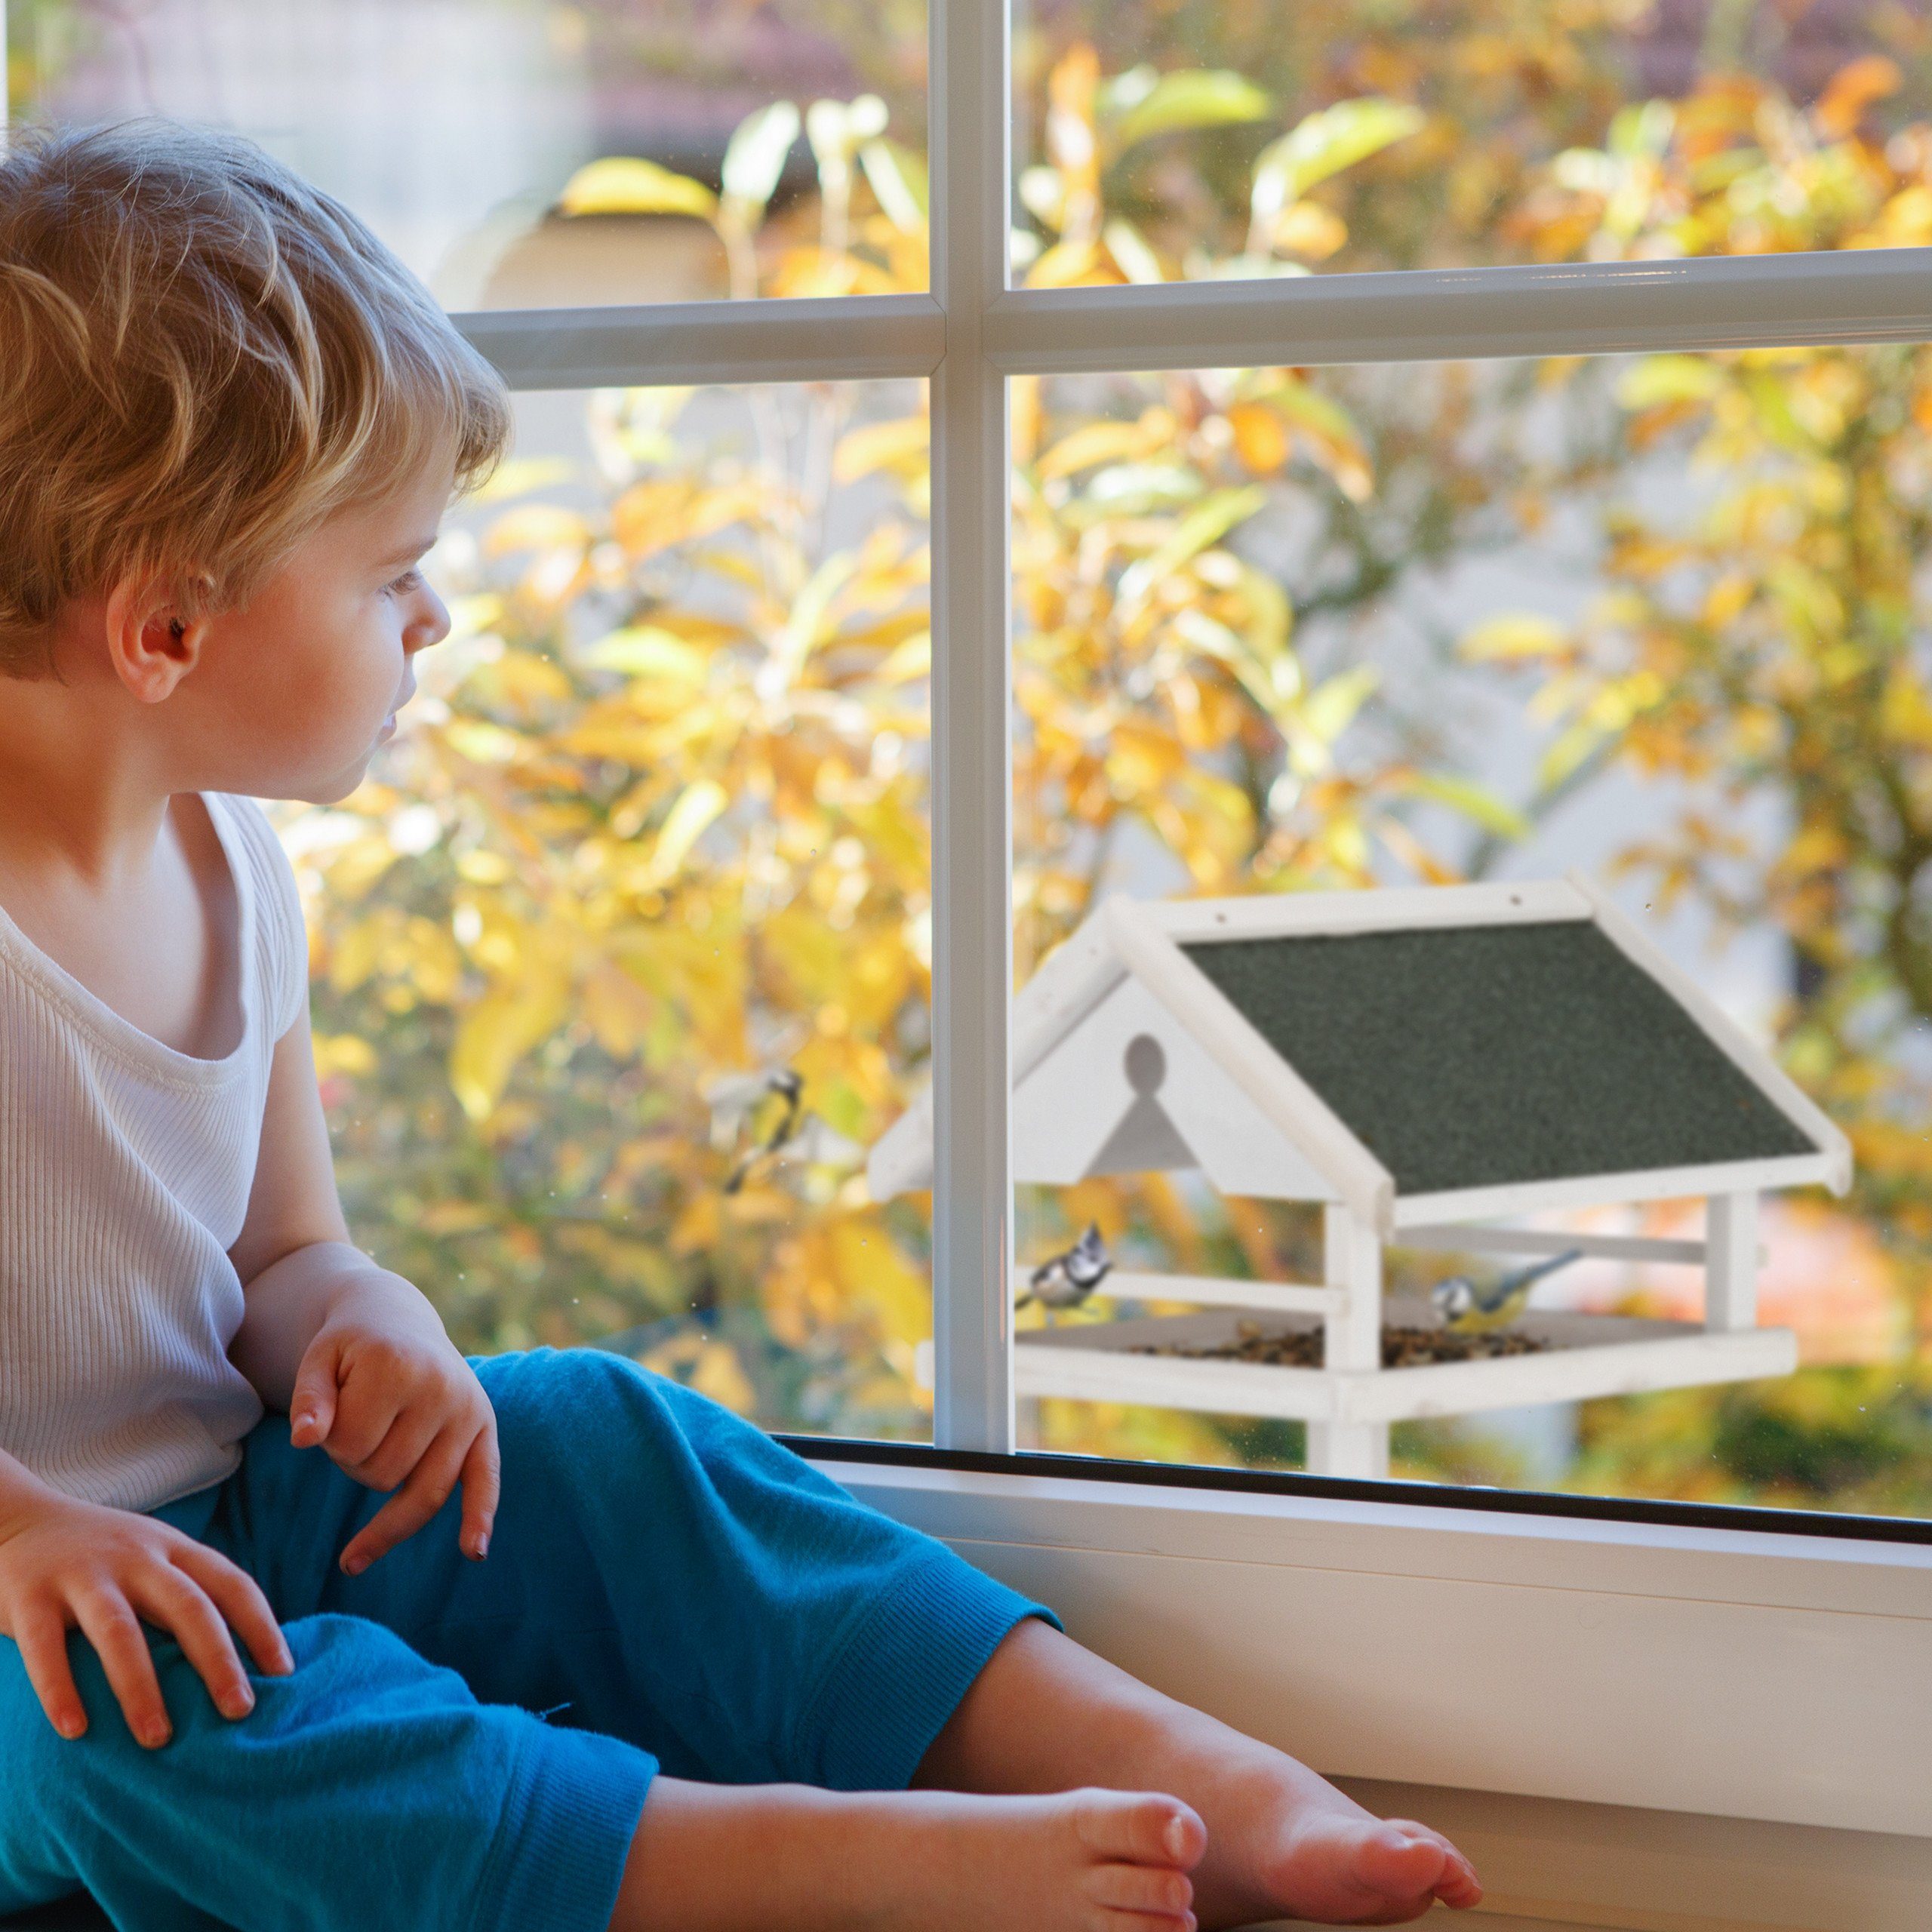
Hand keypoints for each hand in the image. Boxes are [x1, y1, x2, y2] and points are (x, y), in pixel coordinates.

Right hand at [0, 1484, 292, 1746]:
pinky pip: (46, 1649)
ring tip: (159, 1738)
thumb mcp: (151, 1558)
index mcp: (173, 1549)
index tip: (284, 1672)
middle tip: (240, 1710)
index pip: (231, 1584)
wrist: (15, 1517)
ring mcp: (82, 1574)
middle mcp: (135, 1557)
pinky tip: (75, 1730)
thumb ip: (185, 1595)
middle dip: (219, 1659)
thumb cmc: (100, 1555)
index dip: (261, 1626)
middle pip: (188, 1607)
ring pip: (120, 1631)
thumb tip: (237, 1660)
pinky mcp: (30, 1596)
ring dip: (141, 1688)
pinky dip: (61, 1690)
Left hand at [287, 1277, 499, 1575]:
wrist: (398, 1321)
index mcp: (398, 1367)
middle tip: (357, 1418)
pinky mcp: (486, 1429)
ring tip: (379, 1441)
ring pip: (420, 1493)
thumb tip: (304, 1440)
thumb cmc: (351, 1349)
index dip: (328, 1439)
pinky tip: (473, 1552)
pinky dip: (479, 1518)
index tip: (331, 1408)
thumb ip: (308, 1399)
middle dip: (356, 1460)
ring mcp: (469, 1411)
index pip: (349, 1445)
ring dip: (387, 1480)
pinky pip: (485, 1483)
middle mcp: (442, 1389)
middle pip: (383, 1475)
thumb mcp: (318, 1360)